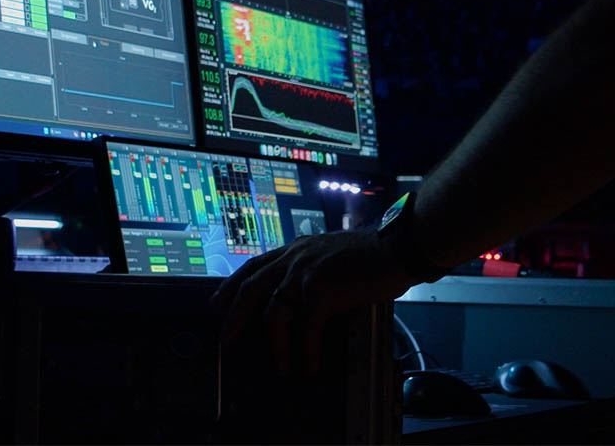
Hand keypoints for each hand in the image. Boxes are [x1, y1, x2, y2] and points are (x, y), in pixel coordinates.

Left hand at [209, 228, 415, 374]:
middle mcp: (295, 258)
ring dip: (276, 346)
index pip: (255, 265)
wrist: (397, 247)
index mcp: (296, 249)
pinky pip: (306, 326)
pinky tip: (310, 365)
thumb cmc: (372, 255)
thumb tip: (301, 299)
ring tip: (281, 367)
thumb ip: (312, 270)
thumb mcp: (331, 254)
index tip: (217, 301)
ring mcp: (305, 272)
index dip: (232, 284)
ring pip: (274, 313)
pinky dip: (307, 350)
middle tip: (226, 339)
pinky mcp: (322, 288)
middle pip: (252, 288)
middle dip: (235, 316)